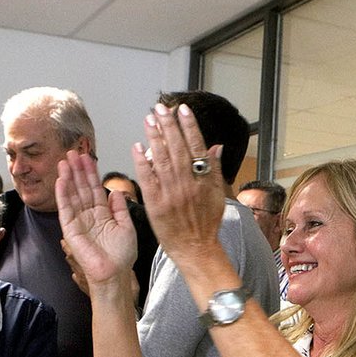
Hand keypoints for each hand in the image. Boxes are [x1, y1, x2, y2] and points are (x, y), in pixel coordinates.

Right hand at [57, 151, 137, 285]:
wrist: (115, 273)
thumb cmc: (122, 256)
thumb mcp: (127, 227)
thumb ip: (120, 209)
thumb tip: (115, 191)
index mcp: (103, 214)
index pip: (95, 188)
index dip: (91, 173)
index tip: (87, 157)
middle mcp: (89, 215)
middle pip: (81, 188)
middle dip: (77, 170)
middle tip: (72, 152)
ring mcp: (79, 221)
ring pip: (72, 195)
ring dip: (68, 177)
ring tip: (65, 161)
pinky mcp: (71, 229)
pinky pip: (65, 209)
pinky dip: (63, 194)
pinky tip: (61, 180)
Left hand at [131, 103, 226, 264]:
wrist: (195, 248)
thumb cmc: (206, 224)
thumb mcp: (218, 195)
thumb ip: (215, 170)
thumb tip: (215, 147)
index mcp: (204, 181)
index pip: (196, 147)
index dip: (189, 126)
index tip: (182, 110)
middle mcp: (188, 184)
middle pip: (177, 148)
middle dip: (169, 125)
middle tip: (161, 108)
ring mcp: (170, 193)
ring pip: (162, 159)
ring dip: (154, 137)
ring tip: (149, 119)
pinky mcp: (155, 203)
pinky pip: (147, 178)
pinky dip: (141, 161)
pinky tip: (137, 146)